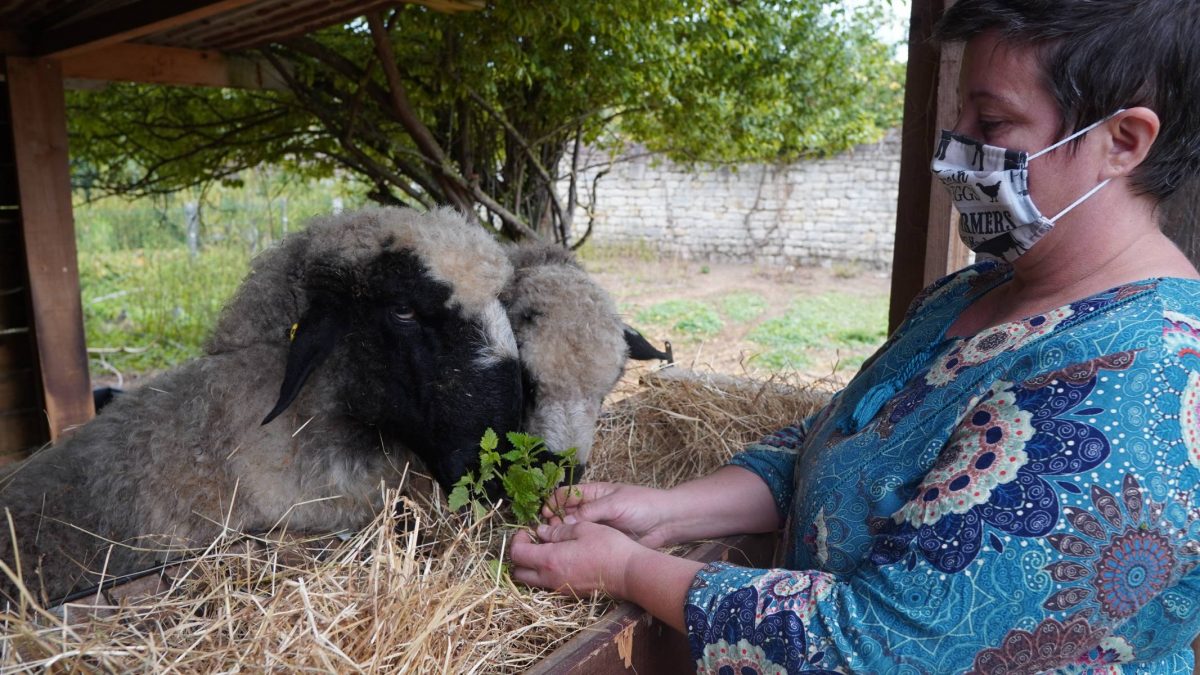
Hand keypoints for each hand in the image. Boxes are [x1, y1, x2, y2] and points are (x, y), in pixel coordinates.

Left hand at [510, 521, 643, 598]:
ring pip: (533, 582)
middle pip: (519, 573)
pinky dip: (546, 573)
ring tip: (548, 550)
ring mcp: (560, 589)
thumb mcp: (583, 529)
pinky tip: (563, 559)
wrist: (628, 574)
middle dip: (520, 556)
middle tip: (532, 541)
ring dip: (532, 566)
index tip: (526, 530)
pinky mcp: (571, 594)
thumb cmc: (608, 547)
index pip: (517, 554)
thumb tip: (541, 532)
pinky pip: (549, 585)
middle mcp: (550, 579)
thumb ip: (558, 531)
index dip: (517, 540)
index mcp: (549, 560)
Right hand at [541, 482, 676, 548]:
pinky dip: (573, 546)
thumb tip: (565, 520)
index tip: (545, 515)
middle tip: (549, 533)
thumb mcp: (615, 504)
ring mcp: (596, 525)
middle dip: (553, 521)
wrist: (665, 522)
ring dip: (561, 535)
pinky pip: (583, 541)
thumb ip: (591, 511)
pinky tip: (568, 553)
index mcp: (593, 493)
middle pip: (564, 513)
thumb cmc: (642, 505)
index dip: (553, 503)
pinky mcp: (602, 539)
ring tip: (556, 544)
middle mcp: (591, 508)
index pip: (565, 494)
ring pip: (571, 529)